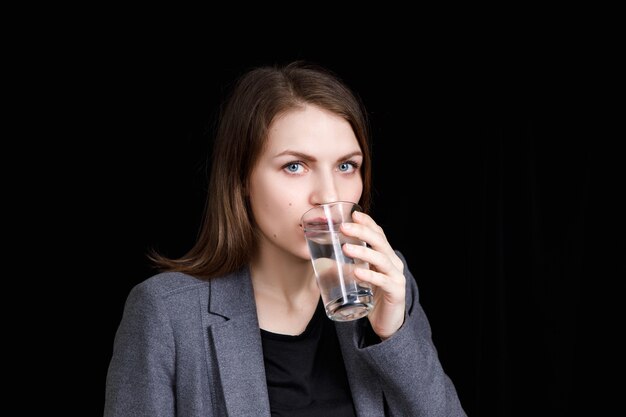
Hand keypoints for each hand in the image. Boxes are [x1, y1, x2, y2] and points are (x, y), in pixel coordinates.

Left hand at [341, 211, 405, 339]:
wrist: (387, 322)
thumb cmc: (373, 296)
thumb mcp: (358, 278)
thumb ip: (344, 268)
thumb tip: (320, 261)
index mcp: (385, 256)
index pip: (378, 234)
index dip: (367, 223)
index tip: (353, 214)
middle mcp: (393, 263)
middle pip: (380, 242)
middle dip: (362, 232)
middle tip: (343, 228)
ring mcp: (396, 277)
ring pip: (381, 260)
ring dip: (363, 252)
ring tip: (346, 249)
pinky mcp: (396, 292)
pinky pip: (383, 281)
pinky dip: (370, 276)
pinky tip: (358, 273)